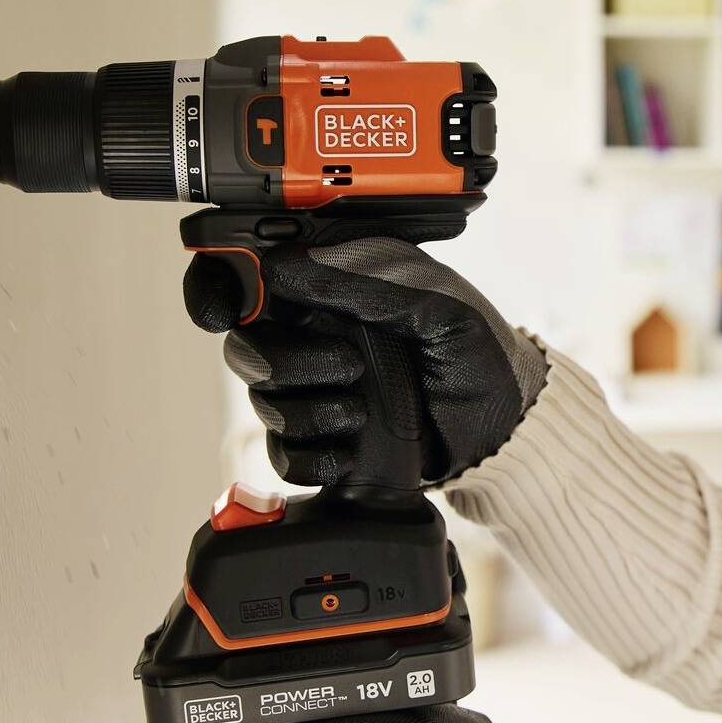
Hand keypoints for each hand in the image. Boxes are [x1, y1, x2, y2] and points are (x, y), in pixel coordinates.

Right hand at [183, 238, 547, 487]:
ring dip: (309, 411)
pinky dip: (313, 456)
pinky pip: (283, 455)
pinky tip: (352, 447)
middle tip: (345, 367)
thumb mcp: (435, 303)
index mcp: (334, 285)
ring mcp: (315, 390)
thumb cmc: (478, 354)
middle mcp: (315, 334)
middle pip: (246, 347)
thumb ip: (363, 281)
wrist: (504, 430)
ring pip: (261, 403)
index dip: (217, 288)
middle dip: (284, 362)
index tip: (223, 311)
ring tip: (363, 409)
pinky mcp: (321, 442)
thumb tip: (286, 266)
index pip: (251, 277)